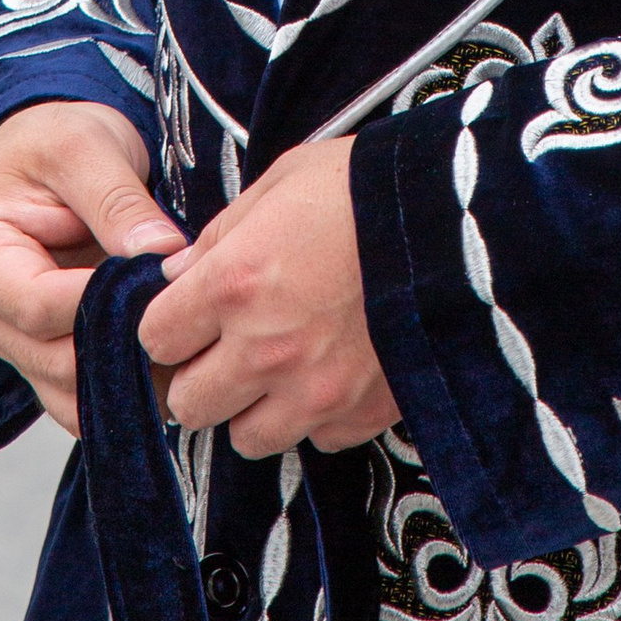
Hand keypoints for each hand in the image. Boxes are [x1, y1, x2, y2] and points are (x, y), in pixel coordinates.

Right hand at [0, 101, 183, 435]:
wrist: (45, 154)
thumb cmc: (52, 142)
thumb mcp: (84, 147)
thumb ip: (117, 201)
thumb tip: (159, 253)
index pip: (36, 305)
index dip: (101, 306)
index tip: (161, 288)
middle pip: (53, 358)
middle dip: (122, 347)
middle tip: (190, 325)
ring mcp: (12, 340)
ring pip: (68, 392)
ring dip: (128, 379)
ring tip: (187, 348)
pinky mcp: (43, 356)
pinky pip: (80, 397)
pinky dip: (123, 391)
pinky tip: (168, 366)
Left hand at [138, 138, 398, 458]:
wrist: (465, 220)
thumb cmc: (367, 187)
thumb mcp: (282, 181)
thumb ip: (221, 234)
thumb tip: (178, 275)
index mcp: (234, 284)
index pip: (154, 340)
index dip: (168, 325)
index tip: (187, 313)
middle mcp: (266, 350)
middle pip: (190, 404)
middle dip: (200, 375)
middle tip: (226, 346)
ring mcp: (317, 391)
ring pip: (246, 438)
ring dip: (253, 407)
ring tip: (280, 366)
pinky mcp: (364, 414)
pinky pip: (316, 439)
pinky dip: (315, 416)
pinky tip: (333, 372)